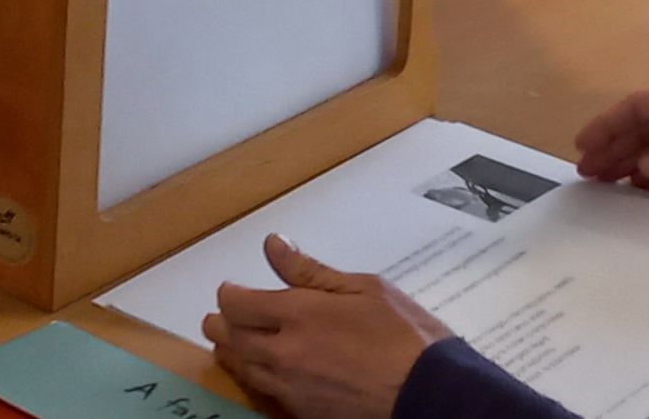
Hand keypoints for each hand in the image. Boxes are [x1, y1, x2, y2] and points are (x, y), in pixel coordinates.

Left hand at [206, 237, 449, 418]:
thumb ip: (311, 271)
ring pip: (241, 367)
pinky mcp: (301, 411)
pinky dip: (252, 377)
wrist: (427, 393)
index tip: (232, 290)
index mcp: (299, 313)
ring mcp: (290, 386)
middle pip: (231, 336)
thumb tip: (274, 246)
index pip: (236, 303)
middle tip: (220, 317)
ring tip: (229, 342)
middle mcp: (285, 351)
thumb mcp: (364, 289)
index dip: (229, 294)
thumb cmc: (405, 337)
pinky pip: (262, 391)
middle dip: (221, 323)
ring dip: (231, 351)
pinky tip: (257, 371)